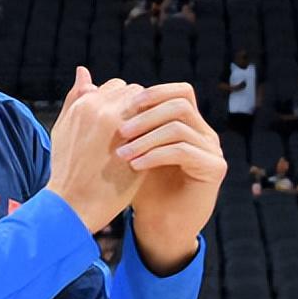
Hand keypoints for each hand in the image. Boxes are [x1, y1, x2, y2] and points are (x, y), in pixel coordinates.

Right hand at [46, 68, 145, 231]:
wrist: (73, 204)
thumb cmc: (67, 169)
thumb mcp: (63, 128)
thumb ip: (74, 98)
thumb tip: (84, 70)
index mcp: (83, 104)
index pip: (114, 87)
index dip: (121, 103)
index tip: (124, 120)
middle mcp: (102, 109)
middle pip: (134, 92)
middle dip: (138, 107)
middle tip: (140, 128)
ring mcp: (122, 126)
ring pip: (149, 107)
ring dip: (151, 118)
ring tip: (148, 136)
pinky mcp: (139, 144)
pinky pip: (158, 125)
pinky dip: (158, 132)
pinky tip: (155, 146)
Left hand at [117, 83, 225, 274]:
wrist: (158, 224)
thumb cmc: (137, 186)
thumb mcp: (120, 146)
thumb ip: (105, 111)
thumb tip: (83, 74)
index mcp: (186, 123)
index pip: (178, 92)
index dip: (150, 95)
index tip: (120, 108)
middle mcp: (203, 131)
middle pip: (180, 102)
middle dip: (146, 114)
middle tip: (119, 131)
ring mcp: (212, 149)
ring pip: (179, 125)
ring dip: (147, 137)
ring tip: (122, 153)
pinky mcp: (214, 168)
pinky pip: (185, 150)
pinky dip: (155, 155)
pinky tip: (135, 166)